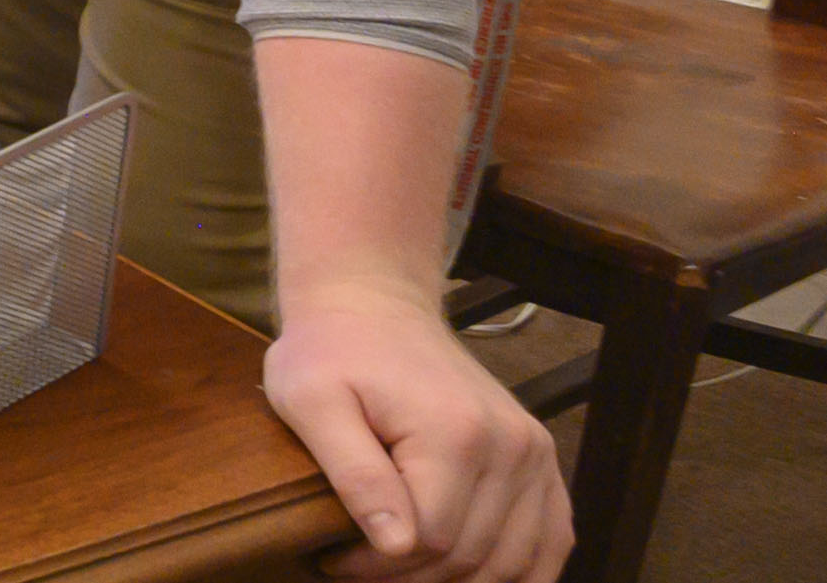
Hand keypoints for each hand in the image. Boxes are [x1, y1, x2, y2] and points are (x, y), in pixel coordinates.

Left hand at [266, 288, 568, 582]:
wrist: (377, 308)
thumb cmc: (333, 352)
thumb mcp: (312, 402)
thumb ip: (355, 474)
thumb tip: (397, 545)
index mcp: (456, 434)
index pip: (428, 542)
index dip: (375, 567)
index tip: (328, 558)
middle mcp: (512, 447)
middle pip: (469, 557)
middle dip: (407, 578)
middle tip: (352, 567)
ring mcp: (535, 453)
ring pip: (512, 561)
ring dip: (458, 581)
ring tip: (399, 570)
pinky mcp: (541, 459)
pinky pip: (552, 540)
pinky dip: (519, 572)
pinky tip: (473, 577)